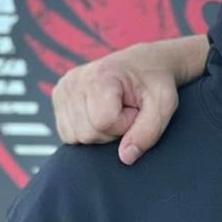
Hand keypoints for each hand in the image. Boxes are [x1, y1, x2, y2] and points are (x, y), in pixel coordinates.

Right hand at [52, 41, 190, 163]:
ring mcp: (62, 89)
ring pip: (75, 137)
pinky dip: (87, 131)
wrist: (142, 63)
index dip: (125, 124)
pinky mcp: (58, 97)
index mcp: (100, 76)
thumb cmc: (154, 84)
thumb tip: (126, 158)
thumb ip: (147, 133)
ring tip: (114, 111)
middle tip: (126, 110)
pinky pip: (67, 134)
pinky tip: (100, 114)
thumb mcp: (163, 106)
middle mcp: (74, 81)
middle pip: (87, 133)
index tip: (136, 109)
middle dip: (112, 131)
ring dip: (100, 132)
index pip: (104, 122)